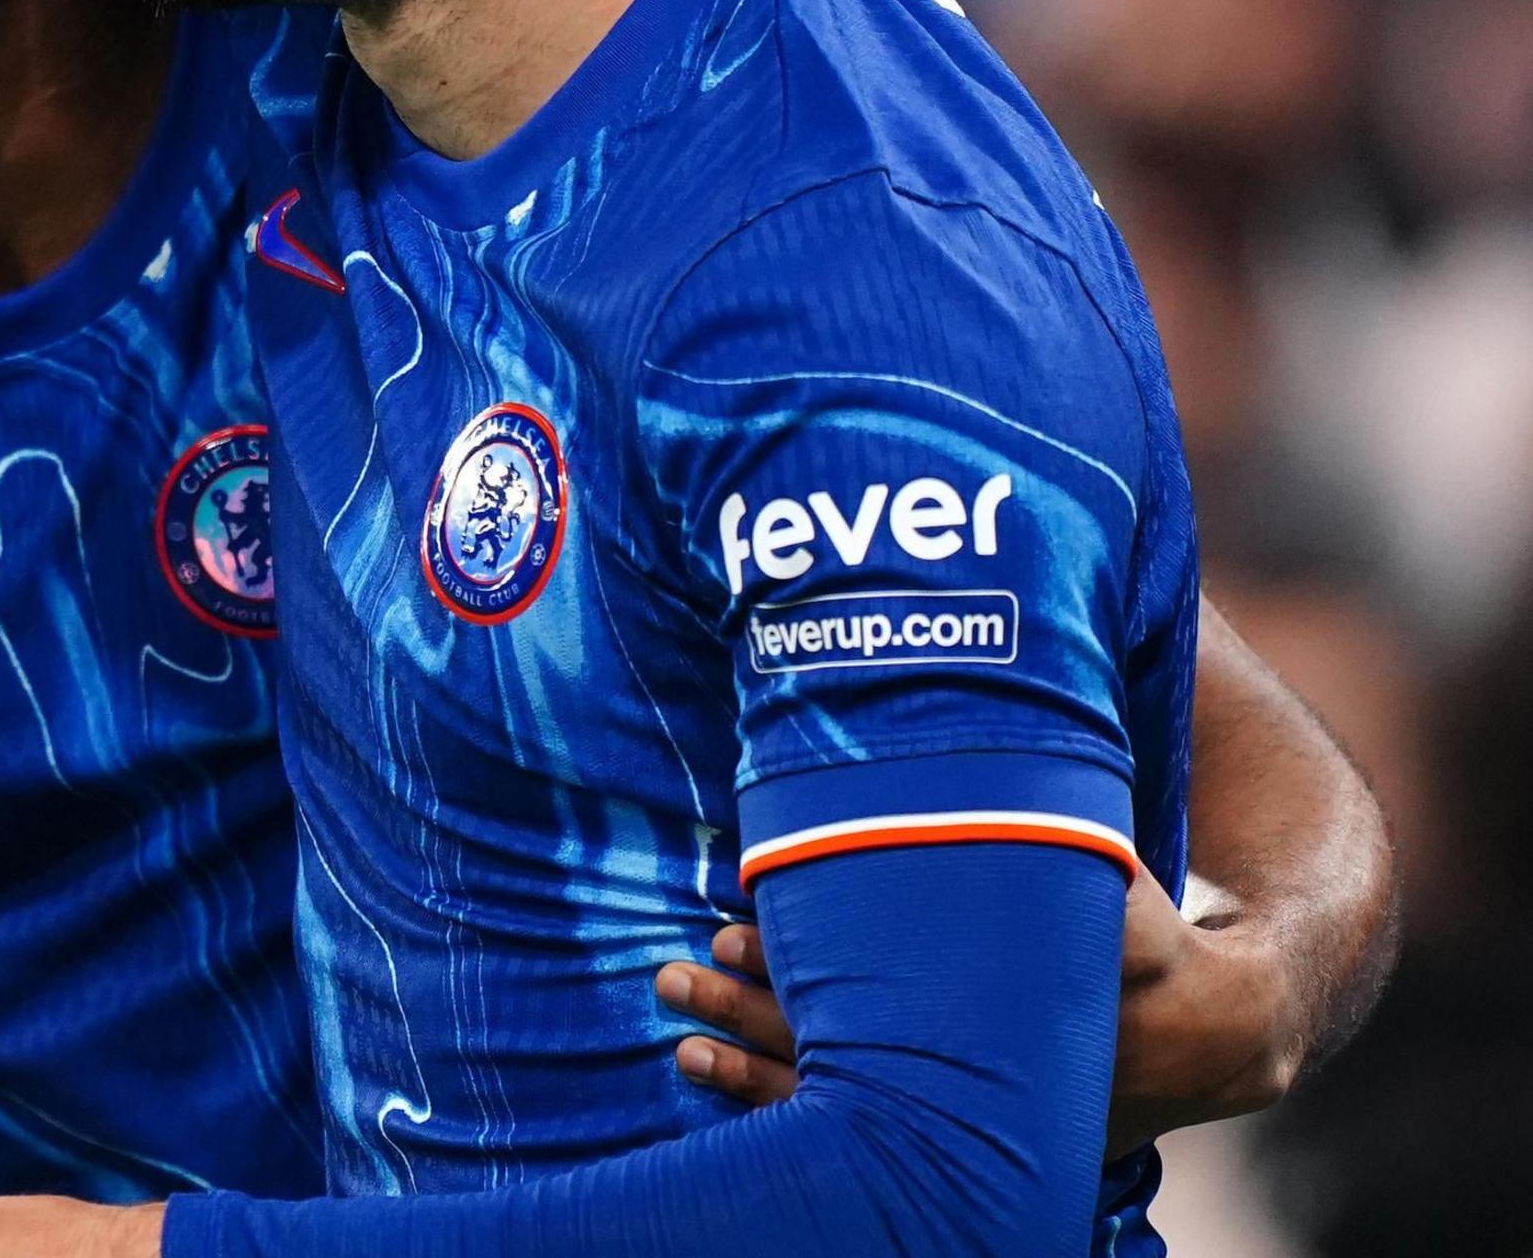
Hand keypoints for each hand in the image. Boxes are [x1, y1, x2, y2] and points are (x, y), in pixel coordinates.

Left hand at [655, 872, 1306, 1154]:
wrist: (1226, 1036)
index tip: (725, 928)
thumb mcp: (1102, 878)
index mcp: (1006, 1011)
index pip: (872, 991)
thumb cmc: (1150, 928)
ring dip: (755, 1072)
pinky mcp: (976, 1153)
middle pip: (842, 1048)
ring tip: (681, 1041)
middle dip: (752, 1010)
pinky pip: (866, 1151)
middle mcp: (989, 1080)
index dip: (793, 963)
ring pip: (844, 1110)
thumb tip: (962, 748)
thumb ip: (1029, 835)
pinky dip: (791, 1115)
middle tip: (674, 975)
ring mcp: (982, 1128)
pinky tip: (723, 1085)